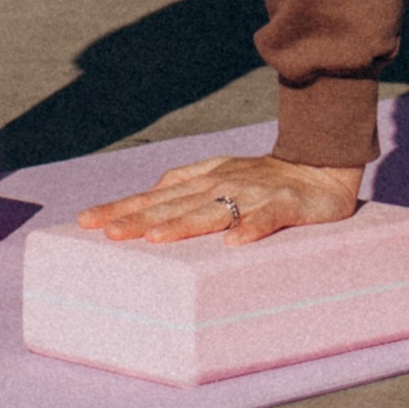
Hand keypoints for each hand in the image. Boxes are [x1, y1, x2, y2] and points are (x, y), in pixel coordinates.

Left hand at [75, 151, 363, 247]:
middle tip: (107, 234)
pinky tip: (235, 242)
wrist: (321, 165)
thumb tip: (152, 192)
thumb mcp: (219, 176)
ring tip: (154, 240)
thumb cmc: (264, 179)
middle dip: (139, 219)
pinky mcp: (285, 205)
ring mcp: (253, 194)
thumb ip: (186, 184)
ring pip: (213, 210)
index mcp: (202, 181)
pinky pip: (267, 218)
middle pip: (173, 205)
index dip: (121, 208)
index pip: (154, 197)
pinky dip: (252, 228)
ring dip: (183, 225)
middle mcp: (221, 184)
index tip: (86, 221)